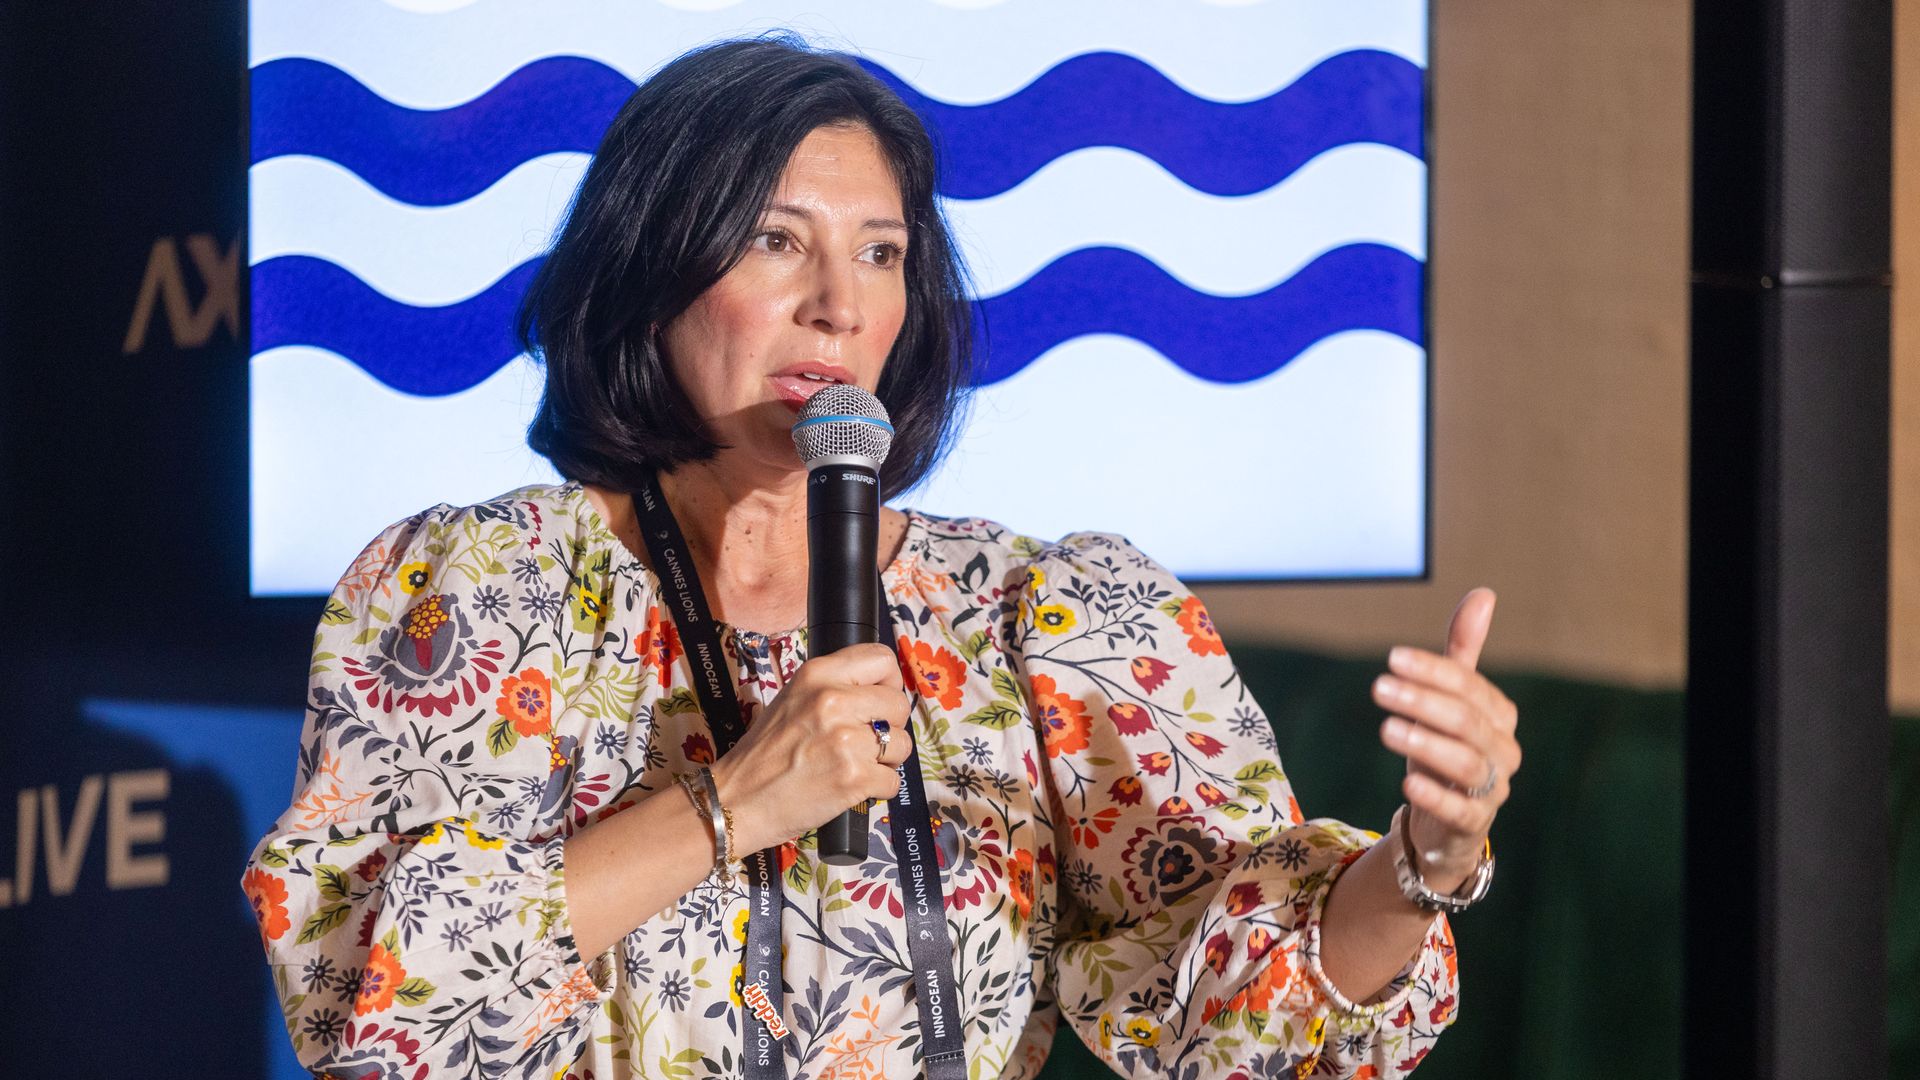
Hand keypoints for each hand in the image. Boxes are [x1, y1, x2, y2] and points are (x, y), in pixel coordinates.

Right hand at [710, 642, 913, 853]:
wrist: (737, 800)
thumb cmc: (763, 753)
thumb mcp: (792, 697)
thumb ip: (834, 686)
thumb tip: (878, 689)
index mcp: (818, 674)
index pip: (882, 658)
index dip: (888, 682)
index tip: (880, 700)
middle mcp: (834, 700)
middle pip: (898, 704)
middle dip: (889, 726)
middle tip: (863, 741)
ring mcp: (846, 740)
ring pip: (901, 743)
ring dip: (885, 759)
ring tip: (854, 764)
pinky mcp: (854, 778)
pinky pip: (893, 780)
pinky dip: (877, 788)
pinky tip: (850, 786)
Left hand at [1371, 587, 1522, 888]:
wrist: (1447, 820)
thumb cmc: (1446, 748)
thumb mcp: (1450, 700)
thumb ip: (1463, 651)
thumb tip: (1483, 594)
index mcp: (1500, 715)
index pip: (1469, 686)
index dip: (1433, 671)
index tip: (1392, 658)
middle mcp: (1503, 750)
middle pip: (1467, 721)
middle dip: (1422, 701)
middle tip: (1379, 688)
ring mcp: (1493, 789)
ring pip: (1466, 762)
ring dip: (1425, 743)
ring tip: (1386, 728)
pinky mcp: (1474, 823)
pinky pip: (1460, 809)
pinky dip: (1435, 795)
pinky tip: (1407, 781)